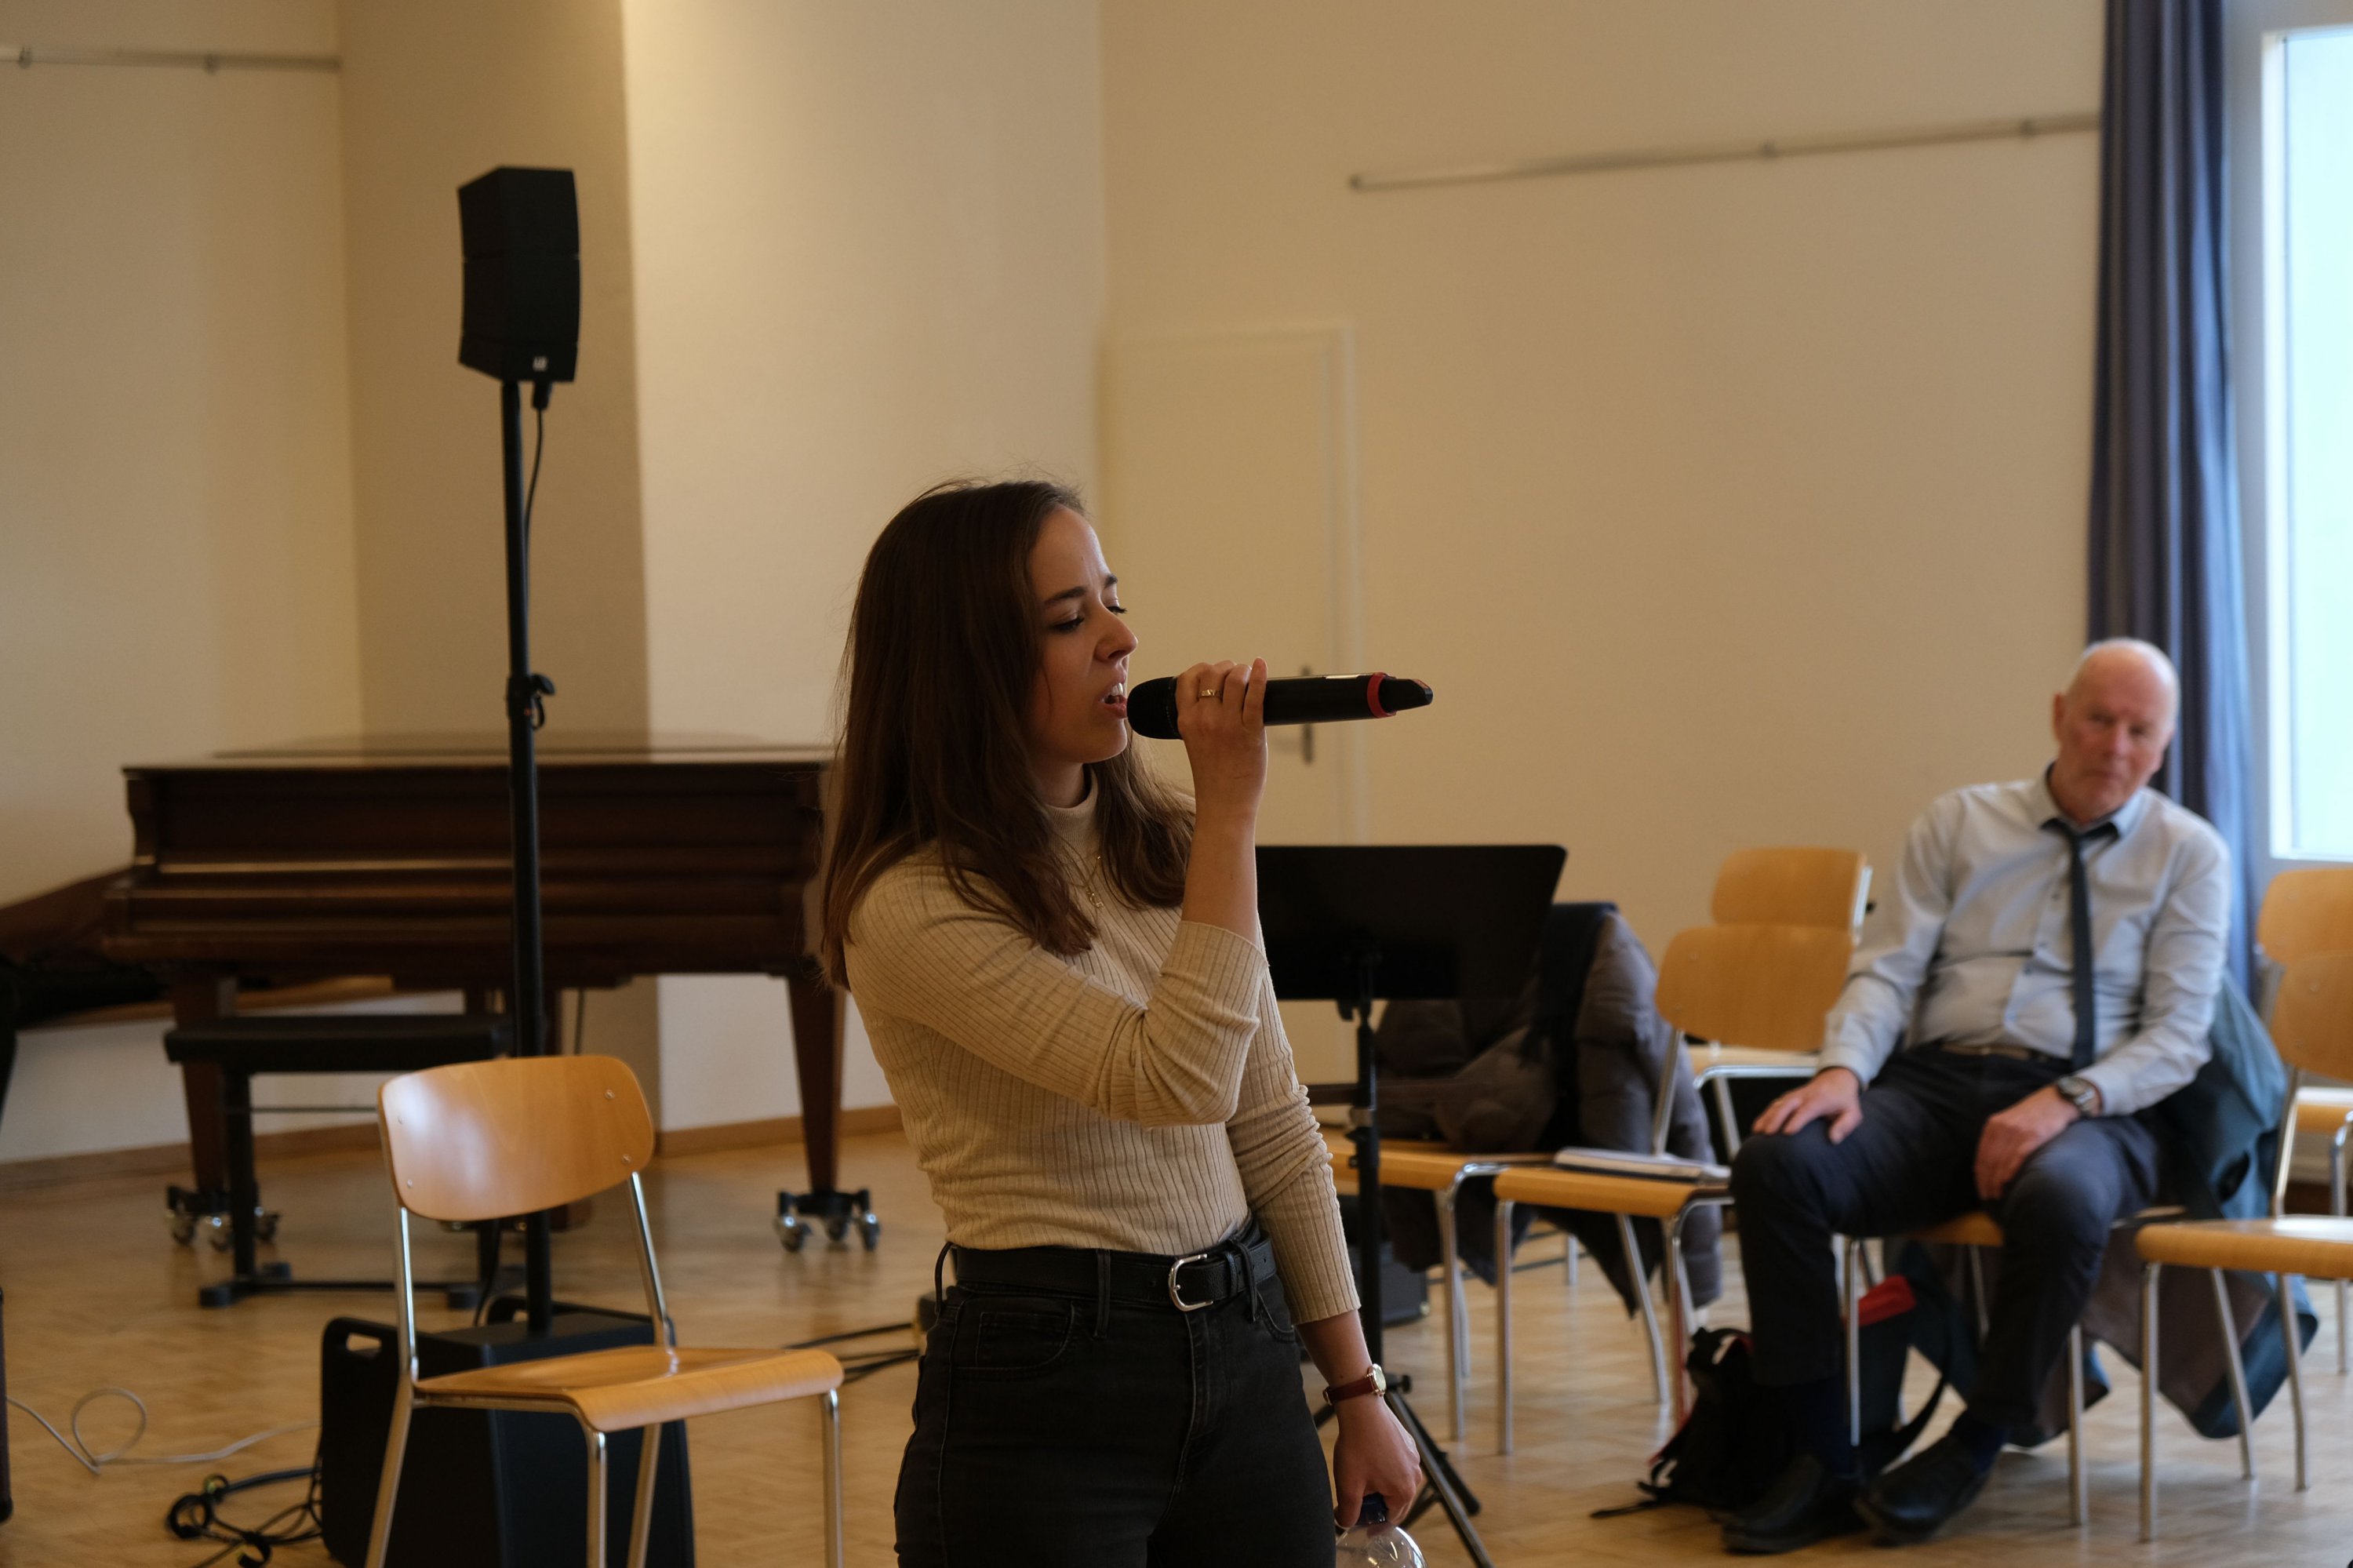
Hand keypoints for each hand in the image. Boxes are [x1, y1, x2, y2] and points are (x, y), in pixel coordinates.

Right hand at [1174, 658, 1267, 823]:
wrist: (1223, 804)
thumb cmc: (1212, 777)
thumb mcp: (1194, 742)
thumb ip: (1200, 719)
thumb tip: (1218, 696)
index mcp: (1186, 721)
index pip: (1187, 679)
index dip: (1202, 668)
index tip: (1212, 672)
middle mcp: (1204, 719)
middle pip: (1212, 673)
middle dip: (1226, 667)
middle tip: (1235, 673)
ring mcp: (1228, 724)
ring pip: (1235, 679)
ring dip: (1243, 671)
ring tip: (1249, 675)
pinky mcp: (1251, 731)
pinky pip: (1255, 695)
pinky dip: (1260, 676)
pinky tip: (1262, 666)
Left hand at [1330, 1395, 1420, 1528]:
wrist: (1362, 1410)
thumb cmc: (1357, 1447)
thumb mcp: (1348, 1486)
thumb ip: (1349, 1512)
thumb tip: (1346, 1524)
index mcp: (1404, 1492)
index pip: (1392, 1520)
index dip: (1374, 1526)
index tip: (1361, 1526)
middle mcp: (1415, 1477)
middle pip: (1398, 1503)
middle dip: (1379, 1508)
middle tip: (1359, 1508)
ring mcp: (1414, 1459)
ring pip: (1399, 1484)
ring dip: (1383, 1490)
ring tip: (1363, 1485)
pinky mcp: (1409, 1445)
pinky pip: (1400, 1467)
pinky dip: (1387, 1472)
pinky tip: (1370, 1465)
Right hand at [1751, 1067, 1862, 1141]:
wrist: (1837, 1078)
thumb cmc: (1844, 1099)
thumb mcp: (1853, 1113)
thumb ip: (1845, 1126)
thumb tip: (1833, 1139)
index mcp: (1821, 1099)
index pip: (1807, 1110)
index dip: (1797, 1120)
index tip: (1788, 1132)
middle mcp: (1804, 1096)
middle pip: (1787, 1105)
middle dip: (1776, 1118)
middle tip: (1767, 1133)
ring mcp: (1795, 1095)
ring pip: (1778, 1104)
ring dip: (1767, 1116)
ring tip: (1757, 1131)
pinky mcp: (1789, 1097)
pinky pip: (1775, 1104)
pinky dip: (1765, 1114)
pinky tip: (1758, 1126)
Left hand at [1974, 1085, 2079, 1199]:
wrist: (2057, 1100)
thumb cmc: (2034, 1115)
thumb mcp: (2009, 1122)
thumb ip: (1998, 1139)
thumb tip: (1989, 1165)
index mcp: (1993, 1125)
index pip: (1981, 1155)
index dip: (1980, 1175)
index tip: (1981, 1188)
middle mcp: (2002, 1128)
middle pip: (1988, 1161)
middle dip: (1986, 1181)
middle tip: (1988, 1196)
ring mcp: (2017, 1131)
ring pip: (2000, 1161)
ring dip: (1996, 1181)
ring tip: (1997, 1194)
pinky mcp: (2033, 1135)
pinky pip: (2017, 1156)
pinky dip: (2010, 1171)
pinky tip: (2006, 1182)